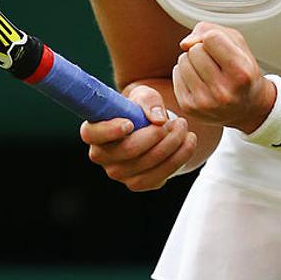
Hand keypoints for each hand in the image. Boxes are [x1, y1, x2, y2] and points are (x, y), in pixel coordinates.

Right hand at [79, 84, 196, 191]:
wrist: (156, 126)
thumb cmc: (142, 108)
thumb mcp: (145, 95)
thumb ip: (149, 101)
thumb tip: (157, 119)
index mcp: (95, 131)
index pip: (92, 134)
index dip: (109, 130)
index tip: (130, 123)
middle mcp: (103, 156)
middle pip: (127, 151)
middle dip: (156, 135)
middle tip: (177, 121)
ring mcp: (120, 173)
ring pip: (146, 166)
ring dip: (172, 146)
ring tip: (184, 128)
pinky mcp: (139, 183)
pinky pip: (159, 176)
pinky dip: (179, 158)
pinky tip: (188, 141)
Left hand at [173, 21, 276, 131]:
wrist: (246, 108)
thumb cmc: (241, 69)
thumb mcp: (238, 44)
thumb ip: (211, 30)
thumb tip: (184, 44)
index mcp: (241, 74)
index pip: (211, 38)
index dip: (215, 38)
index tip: (224, 49)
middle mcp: (223, 92)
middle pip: (195, 50)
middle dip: (203, 50)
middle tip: (216, 63)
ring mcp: (204, 102)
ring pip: (183, 60)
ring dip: (192, 61)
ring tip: (208, 71)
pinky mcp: (189, 107)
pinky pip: (176, 73)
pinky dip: (185, 73)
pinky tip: (200, 81)